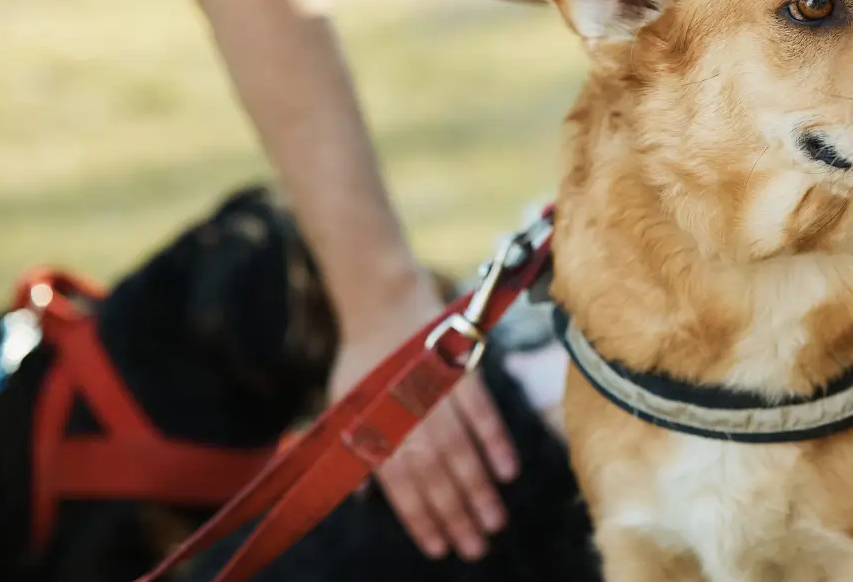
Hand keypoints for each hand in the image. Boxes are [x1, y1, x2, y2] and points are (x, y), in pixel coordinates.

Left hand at [330, 282, 518, 561]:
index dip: (421, 519)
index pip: (401, 486)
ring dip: (479, 490)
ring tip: (495, 523)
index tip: (439, 549)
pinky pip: (482, 413)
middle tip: (476, 549)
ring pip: (461, 452)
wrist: (383, 303)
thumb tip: (363, 498)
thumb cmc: (363, 360)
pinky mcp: (464, 374)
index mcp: (378, 429)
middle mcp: (409, 417)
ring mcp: (438, 396)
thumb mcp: (344, 408)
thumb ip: (357, 451)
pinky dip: (495, 442)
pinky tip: (508, 471)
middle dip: (457, 516)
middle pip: (436, 476)